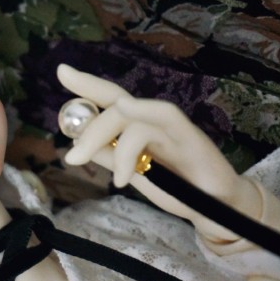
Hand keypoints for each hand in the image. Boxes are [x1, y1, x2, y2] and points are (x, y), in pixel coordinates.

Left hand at [56, 64, 261, 242]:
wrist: (218, 210)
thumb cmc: (177, 189)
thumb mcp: (135, 175)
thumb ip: (109, 157)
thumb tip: (76, 142)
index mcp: (139, 127)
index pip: (110, 99)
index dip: (87, 84)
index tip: (62, 70)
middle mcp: (154, 121)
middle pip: (116, 105)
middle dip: (88, 127)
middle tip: (73, 157)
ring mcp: (173, 126)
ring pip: (132, 114)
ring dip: (107, 137)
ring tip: (96, 165)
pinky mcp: (192, 137)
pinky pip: (164, 117)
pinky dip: (138, 124)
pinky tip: (122, 143)